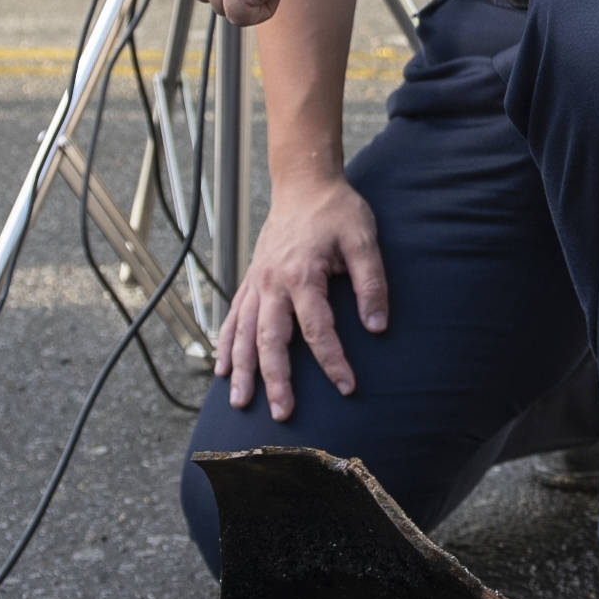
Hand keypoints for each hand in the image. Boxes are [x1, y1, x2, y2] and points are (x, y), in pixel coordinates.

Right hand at [217, 173, 388, 421]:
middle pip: (271, 339)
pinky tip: (221, 369)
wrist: (304, 184)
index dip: (333, 361)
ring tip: (240, 403)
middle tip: (282, 414)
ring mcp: (257, 283)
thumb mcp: (364, 240)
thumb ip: (371, 283)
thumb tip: (377, 327)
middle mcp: (272, 283)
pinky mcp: (251, 281)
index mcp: (302, 274)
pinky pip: (233, 318)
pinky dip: (226, 344)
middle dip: (275, 379)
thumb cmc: (337, 212)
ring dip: (242, 369)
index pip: (317, 329)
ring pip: (244, 333)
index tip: (346, 387)